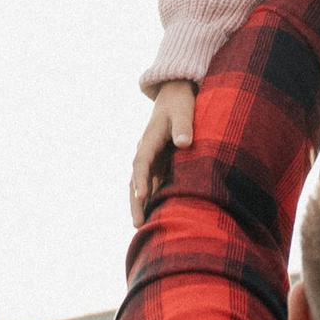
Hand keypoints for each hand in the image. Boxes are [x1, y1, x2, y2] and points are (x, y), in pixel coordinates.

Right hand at [130, 80, 195, 223]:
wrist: (174, 94)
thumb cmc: (180, 102)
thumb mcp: (184, 110)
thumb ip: (184, 126)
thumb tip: (183, 143)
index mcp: (149, 139)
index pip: (141, 162)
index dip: (141, 180)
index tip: (142, 195)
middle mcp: (145, 150)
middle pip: (136, 179)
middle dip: (135, 201)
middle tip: (137, 224)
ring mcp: (150, 157)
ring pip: (141, 183)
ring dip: (140, 203)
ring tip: (142, 226)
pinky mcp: (158, 161)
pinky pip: (151, 182)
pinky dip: (150, 197)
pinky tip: (155, 214)